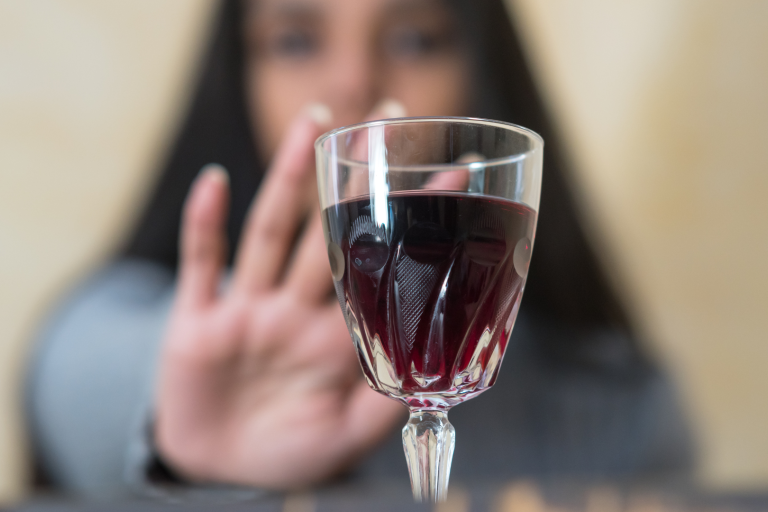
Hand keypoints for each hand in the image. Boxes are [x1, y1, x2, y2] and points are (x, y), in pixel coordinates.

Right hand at [154, 103, 405, 488]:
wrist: (217, 474)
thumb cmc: (287, 453)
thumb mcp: (345, 437)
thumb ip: (384, 405)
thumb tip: (435, 377)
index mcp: (334, 336)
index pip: (378, 267)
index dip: (411, 224)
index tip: (450, 174)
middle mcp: (295, 310)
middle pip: (328, 229)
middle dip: (355, 175)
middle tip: (386, 115)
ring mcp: (247, 310)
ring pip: (270, 231)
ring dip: (287, 176)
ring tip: (312, 122)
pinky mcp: (198, 321)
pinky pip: (201, 264)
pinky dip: (204, 224)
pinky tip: (215, 181)